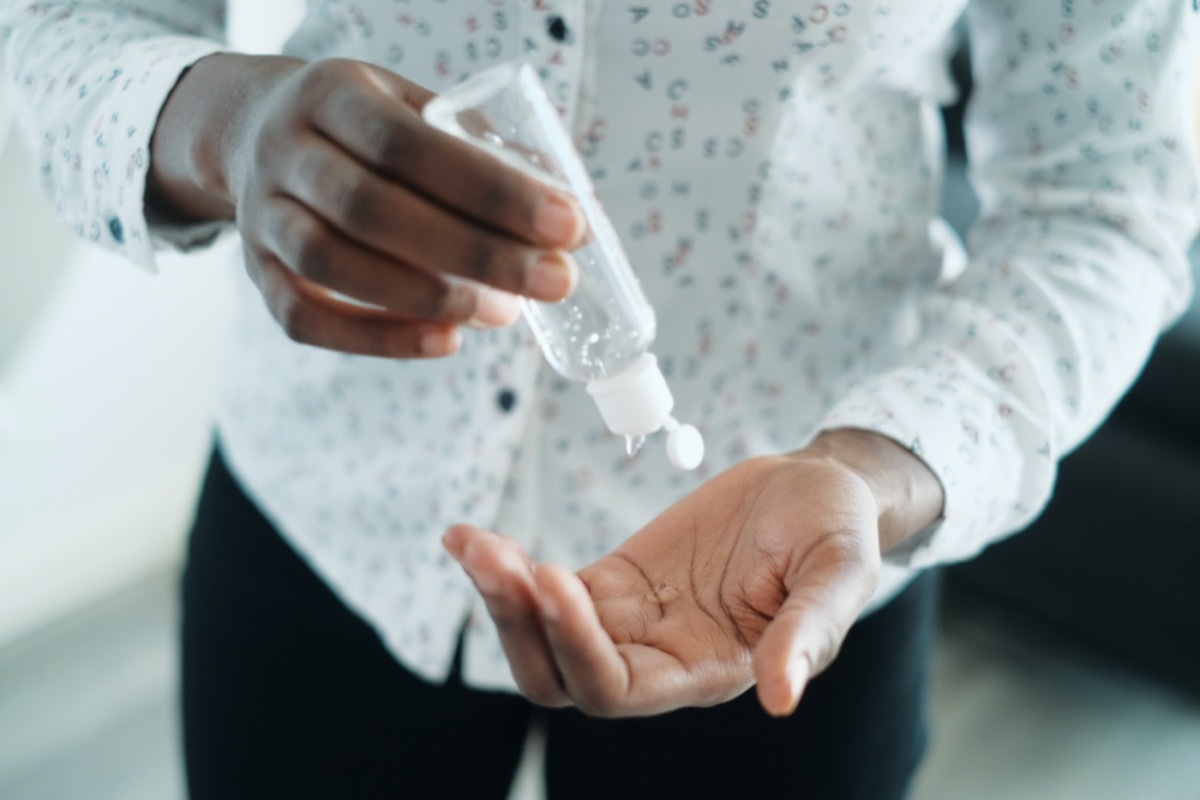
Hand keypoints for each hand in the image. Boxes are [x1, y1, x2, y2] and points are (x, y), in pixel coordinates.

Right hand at [148, 55, 583, 356]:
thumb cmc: (363, 126)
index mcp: (332, 95)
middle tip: (555, 281)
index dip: (492, 189)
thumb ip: (477, 146)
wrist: (250, 131)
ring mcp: (261, 216)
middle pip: (374, 210)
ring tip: (505, 313)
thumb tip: (570, 205)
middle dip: (478, 252)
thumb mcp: (410, 105)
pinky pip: (305, 318)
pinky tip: (446, 340)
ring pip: (333, 266)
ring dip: (428, 297)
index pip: (410, 144)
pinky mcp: (256, 272)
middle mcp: (285, 152)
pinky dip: (378, 339)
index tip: (567, 225)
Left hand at [443, 430, 942, 716]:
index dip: (577, 645)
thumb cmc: (837, 532)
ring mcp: (629, 619)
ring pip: (540, 635)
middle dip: (517, 622)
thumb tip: (782, 699)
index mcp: (706, 670)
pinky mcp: (614, 579)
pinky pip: (546, 587)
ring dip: (500, 596)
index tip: (555, 576)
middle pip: (559, 676)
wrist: (817, 490)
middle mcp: (658, 658)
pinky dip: (506, 568)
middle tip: (491, 555)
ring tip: (469, 540)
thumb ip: (809, 633)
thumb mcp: (839, 572)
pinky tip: (472, 537)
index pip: (618, 689)